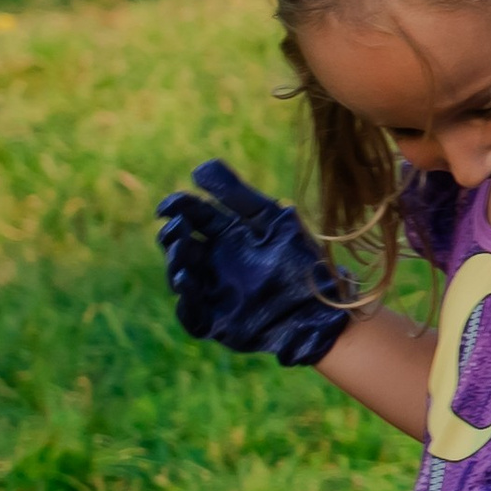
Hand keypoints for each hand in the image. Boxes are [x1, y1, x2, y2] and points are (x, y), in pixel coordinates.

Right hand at [156, 160, 355, 366]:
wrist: (322, 309)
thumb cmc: (302, 263)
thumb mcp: (272, 223)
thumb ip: (238, 195)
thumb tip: (198, 169)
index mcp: (230, 235)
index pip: (194, 215)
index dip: (178, 207)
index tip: (169, 206)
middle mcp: (217, 262)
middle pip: (180, 245)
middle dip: (173, 236)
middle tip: (178, 230)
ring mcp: (214, 292)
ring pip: (180, 277)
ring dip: (175, 263)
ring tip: (182, 253)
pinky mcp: (216, 322)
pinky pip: (191, 314)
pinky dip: (185, 300)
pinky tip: (187, 283)